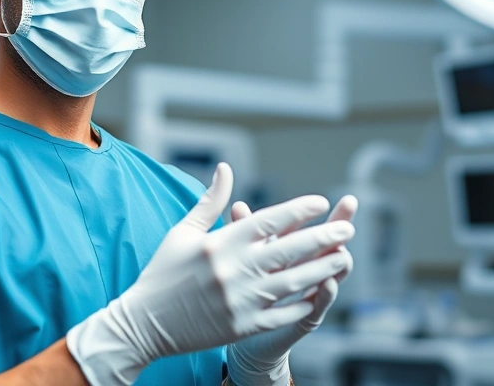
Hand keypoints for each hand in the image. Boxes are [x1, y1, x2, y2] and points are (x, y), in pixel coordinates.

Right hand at [66, 164, 355, 385]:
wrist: (144, 322)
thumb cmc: (163, 273)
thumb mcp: (183, 232)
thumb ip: (210, 201)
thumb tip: (225, 168)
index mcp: (220, 243)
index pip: (268, 220)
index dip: (298, 210)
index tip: (321, 202)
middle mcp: (233, 269)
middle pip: (288, 249)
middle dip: (322, 237)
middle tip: (348, 227)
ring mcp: (240, 300)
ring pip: (293, 281)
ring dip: (322, 268)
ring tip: (344, 258)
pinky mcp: (242, 326)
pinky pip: (282, 313)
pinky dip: (303, 303)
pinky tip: (321, 293)